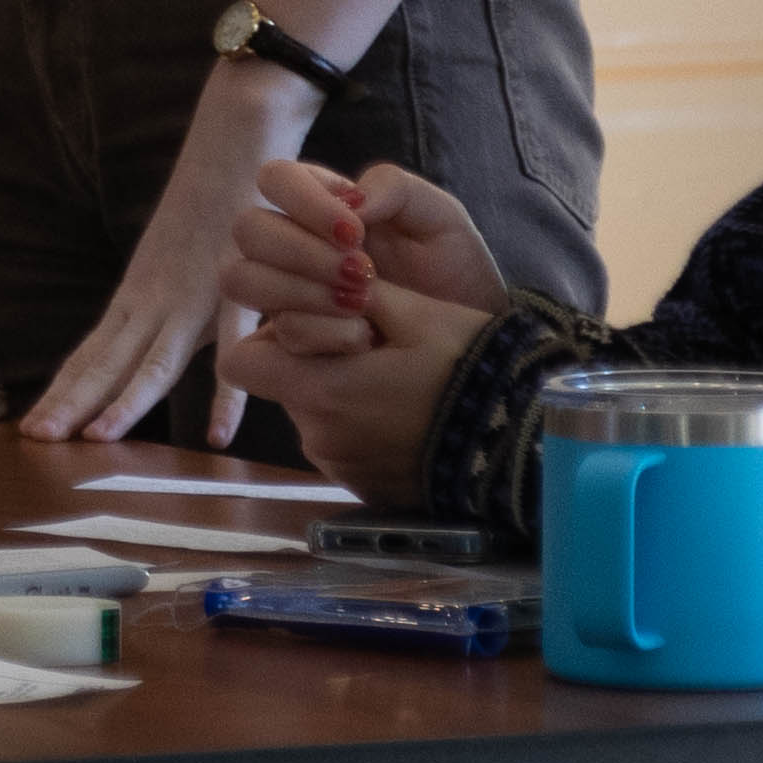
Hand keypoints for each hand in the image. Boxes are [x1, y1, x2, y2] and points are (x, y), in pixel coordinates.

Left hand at [24, 74, 314, 438]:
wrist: (238, 134)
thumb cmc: (213, 200)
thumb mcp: (177, 260)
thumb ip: (165, 301)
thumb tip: (151, 338)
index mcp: (139, 292)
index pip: (91, 351)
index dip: (64, 390)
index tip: (34, 426)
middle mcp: (154, 295)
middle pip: (106, 359)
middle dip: (71, 402)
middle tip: (35, 439)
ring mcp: (193, 289)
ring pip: (153, 356)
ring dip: (125, 401)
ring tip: (96, 440)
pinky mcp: (236, 277)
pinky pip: (232, 342)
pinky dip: (226, 391)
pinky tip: (216, 433)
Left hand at [214, 272, 491, 504]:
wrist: (520, 442)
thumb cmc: (467, 368)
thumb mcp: (414, 313)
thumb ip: (353, 293)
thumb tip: (319, 275)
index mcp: (316, 390)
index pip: (242, 361)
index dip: (271, 334)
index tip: (317, 320)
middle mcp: (316, 436)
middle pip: (282, 385)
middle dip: (310, 358)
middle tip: (365, 342)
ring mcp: (340, 466)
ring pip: (314, 414)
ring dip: (339, 391)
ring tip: (394, 377)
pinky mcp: (364, 487)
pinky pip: (344, 444)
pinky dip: (361, 424)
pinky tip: (405, 410)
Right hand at [217, 157, 510, 334]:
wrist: (474, 344)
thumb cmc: (454, 273)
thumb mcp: (441, 219)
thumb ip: (397, 189)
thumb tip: (348, 201)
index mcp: (320, 201)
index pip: (275, 178)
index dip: (303, 201)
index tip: (354, 233)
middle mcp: (289, 244)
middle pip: (249, 229)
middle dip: (300, 251)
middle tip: (361, 275)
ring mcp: (282, 294)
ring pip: (241, 279)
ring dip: (295, 292)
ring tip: (359, 307)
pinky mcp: (285, 343)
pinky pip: (266, 336)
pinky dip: (310, 335)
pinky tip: (358, 339)